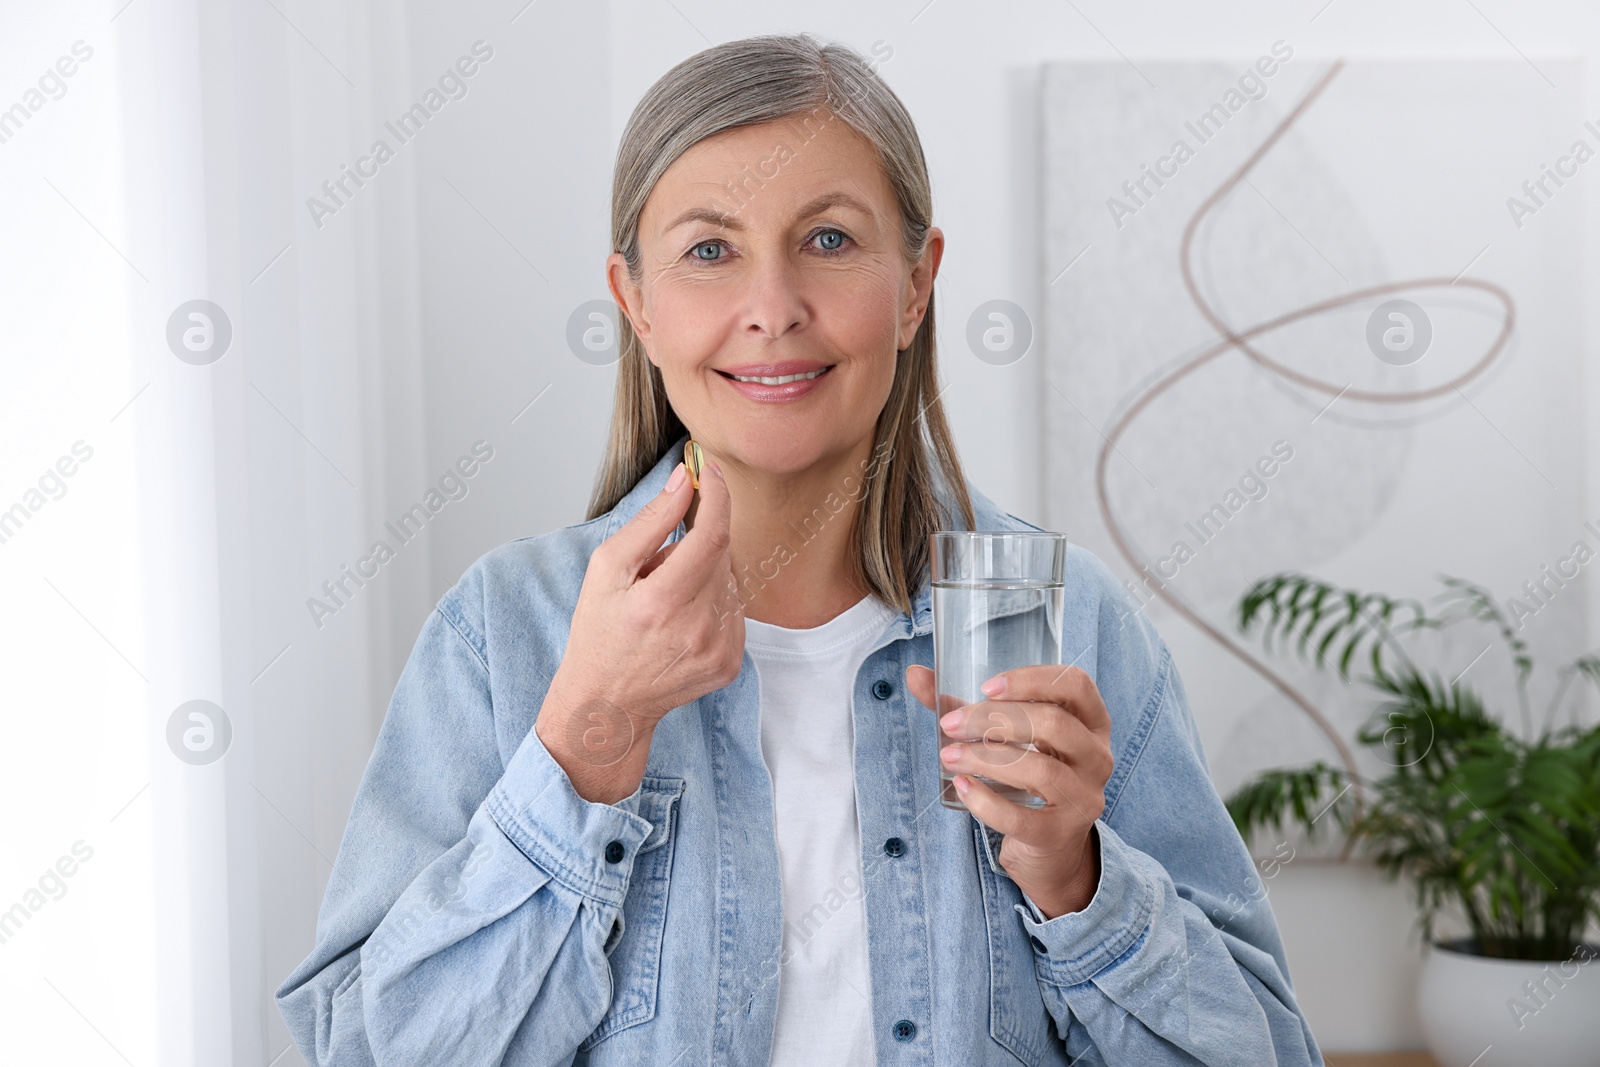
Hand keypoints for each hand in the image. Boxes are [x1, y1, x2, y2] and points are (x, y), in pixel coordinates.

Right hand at [535, 452, 743, 801]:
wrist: (609, 702)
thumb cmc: (600, 632)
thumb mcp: (606, 569)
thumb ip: (649, 521)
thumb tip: (684, 481)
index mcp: (660, 603)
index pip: (711, 535)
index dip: (717, 496)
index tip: (711, 471)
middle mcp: (696, 630)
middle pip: (722, 555)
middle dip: (696, 544)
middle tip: (660, 567)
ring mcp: (719, 651)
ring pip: (731, 581)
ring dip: (705, 575)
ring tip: (667, 602)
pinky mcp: (731, 664)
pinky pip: (735, 610)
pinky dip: (713, 602)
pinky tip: (683, 622)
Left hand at [905, 663, 1112, 917]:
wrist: (1048, 846)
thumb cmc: (1027, 774)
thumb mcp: (1005, 736)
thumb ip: (964, 705)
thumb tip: (914, 674)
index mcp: (1091, 722)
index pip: (1075, 684)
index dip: (1032, 679)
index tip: (986, 687)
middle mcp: (1096, 757)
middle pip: (1053, 723)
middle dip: (994, 719)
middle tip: (950, 724)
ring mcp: (1083, 798)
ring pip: (1039, 769)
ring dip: (985, 758)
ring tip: (948, 756)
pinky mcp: (1060, 834)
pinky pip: (1021, 818)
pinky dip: (985, 801)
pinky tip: (961, 786)